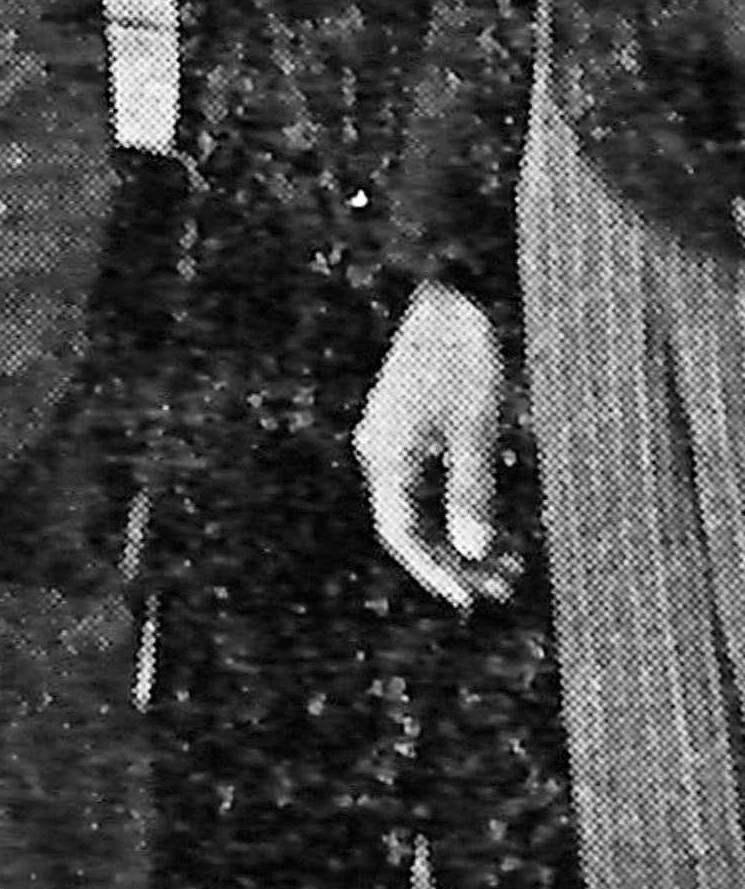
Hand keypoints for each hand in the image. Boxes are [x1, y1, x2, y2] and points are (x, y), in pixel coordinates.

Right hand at [357, 279, 523, 609]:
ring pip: (417, 505)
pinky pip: (421, 482)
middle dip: (453, 561)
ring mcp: (388, 437)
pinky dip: (452, 506)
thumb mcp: (476, 425)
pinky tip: (488, 517)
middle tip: (503, 588)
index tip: (472, 600)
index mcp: (389, 456)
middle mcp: (379, 452)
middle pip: (408, 525)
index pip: (402, 534)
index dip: (435, 571)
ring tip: (508, 563)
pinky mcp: (404, 424)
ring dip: (456, 536)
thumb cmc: (461, 356)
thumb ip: (472, 490)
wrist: (439, 288)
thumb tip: (473, 554)